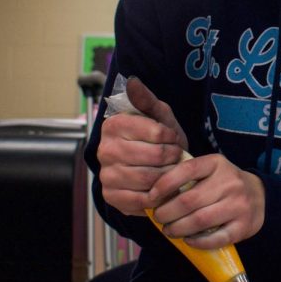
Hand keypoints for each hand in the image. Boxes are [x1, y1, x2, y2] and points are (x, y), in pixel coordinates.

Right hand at [97, 78, 188, 215]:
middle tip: (174, 156)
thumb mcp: (158, 115)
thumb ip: (147, 99)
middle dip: (172, 158)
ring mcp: (106, 175)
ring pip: (150, 180)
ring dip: (168, 176)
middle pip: (154, 158)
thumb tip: (132, 80)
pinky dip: (157, 195)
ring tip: (169, 170)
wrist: (151, 166)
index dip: (171, 138)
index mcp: (114, 125)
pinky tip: (160, 187)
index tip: (172, 138)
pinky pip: (142, 201)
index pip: (156, 133)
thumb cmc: (157, 138)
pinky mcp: (111, 196)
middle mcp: (105, 150)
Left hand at [149, 154, 265, 248]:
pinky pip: (216, 238)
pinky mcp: (244, 226)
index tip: (151, 196)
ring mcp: (239, 205)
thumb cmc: (223, 184)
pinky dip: (197, 242)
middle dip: (167, 212)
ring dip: (178, 229)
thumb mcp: (209, 171)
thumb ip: (187, 178)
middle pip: (189, 200)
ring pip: (200, 220)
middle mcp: (230, 182)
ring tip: (169, 231)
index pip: (186, 170)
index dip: (164, 184)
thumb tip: (154, 197)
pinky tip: (188, 240)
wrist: (259, 195)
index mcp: (216, 163)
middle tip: (159, 218)